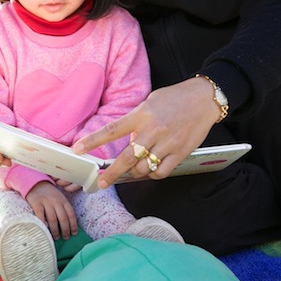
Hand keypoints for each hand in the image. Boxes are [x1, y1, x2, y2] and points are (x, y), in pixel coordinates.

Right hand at [25, 182, 77, 239]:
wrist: (35, 183)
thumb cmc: (49, 194)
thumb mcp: (59, 198)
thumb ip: (63, 208)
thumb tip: (68, 224)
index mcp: (63, 200)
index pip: (71, 214)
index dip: (73, 225)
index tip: (74, 233)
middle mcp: (56, 201)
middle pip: (63, 218)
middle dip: (65, 230)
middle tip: (65, 238)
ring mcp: (46, 202)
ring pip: (53, 219)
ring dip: (55, 230)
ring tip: (56, 237)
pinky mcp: (36, 203)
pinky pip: (40, 216)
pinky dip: (43, 224)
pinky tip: (45, 230)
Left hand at [73, 78, 217, 187]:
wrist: (204, 98)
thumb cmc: (175, 98)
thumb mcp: (150, 103)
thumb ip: (137, 121)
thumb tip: (128, 140)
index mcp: (141, 115)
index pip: (111, 130)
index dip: (92, 141)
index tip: (77, 150)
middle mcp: (152, 130)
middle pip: (126, 158)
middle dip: (111, 173)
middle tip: (101, 183)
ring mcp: (166, 143)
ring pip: (143, 168)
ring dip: (136, 171)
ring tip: (137, 166)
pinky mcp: (180, 153)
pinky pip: (161, 171)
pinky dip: (154, 173)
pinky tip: (153, 167)